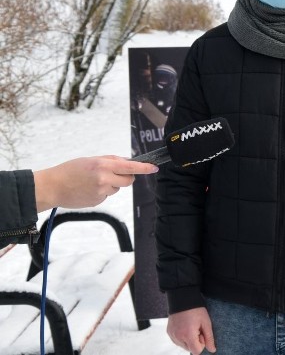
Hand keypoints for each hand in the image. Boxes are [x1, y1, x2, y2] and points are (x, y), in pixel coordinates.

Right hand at [33, 155, 158, 211]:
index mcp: (103, 165)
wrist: (52, 187)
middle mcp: (104, 179)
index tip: (154, 167)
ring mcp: (101, 192)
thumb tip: (127, 162)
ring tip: (93, 182)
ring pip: (117, 188)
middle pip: (128, 180)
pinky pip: (107, 195)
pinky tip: (89, 189)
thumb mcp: (91, 160)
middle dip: (126, 177)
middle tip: (114, 174)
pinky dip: (102, 192)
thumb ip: (111, 160)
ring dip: (111, 185)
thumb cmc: (70, 170)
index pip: (130, 166)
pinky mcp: (97, 201)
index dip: (144, 168)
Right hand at [167, 307, 215, 353]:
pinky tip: (185, 326)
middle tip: (196, 328)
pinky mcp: (169, 332)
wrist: (182, 298)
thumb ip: (209, 338)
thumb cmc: (196, 309)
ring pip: (183, 345)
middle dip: (195, 341)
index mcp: (188, 335)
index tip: (201, 333)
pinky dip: (182, 337)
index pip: (196, 351)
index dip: (201, 344)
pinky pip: (177, 341)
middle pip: (190, 349)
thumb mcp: (206, 322)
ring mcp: (172, 335)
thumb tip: (212, 350)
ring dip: (188, 339)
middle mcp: (178, 337)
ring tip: (190, 326)